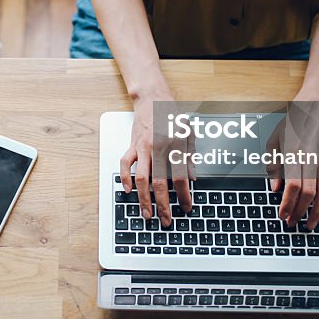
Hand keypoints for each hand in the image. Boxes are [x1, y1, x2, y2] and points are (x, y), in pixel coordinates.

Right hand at [119, 94, 193, 226]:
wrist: (152, 98)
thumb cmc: (171, 114)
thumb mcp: (189, 133)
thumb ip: (191, 156)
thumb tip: (193, 178)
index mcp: (176, 145)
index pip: (180, 177)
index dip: (184, 195)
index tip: (187, 206)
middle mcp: (158, 147)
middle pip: (160, 183)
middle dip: (163, 205)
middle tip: (166, 220)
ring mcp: (143, 147)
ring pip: (142, 179)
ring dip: (144, 199)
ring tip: (147, 214)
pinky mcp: (132, 145)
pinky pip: (125, 165)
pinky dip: (125, 179)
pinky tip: (129, 190)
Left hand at [265, 100, 318, 230]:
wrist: (314, 110)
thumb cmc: (291, 125)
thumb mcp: (273, 141)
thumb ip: (273, 166)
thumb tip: (274, 188)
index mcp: (294, 154)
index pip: (293, 186)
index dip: (288, 204)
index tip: (282, 215)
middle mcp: (311, 159)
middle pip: (309, 193)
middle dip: (300, 212)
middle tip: (292, 223)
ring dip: (318, 212)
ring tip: (309, 224)